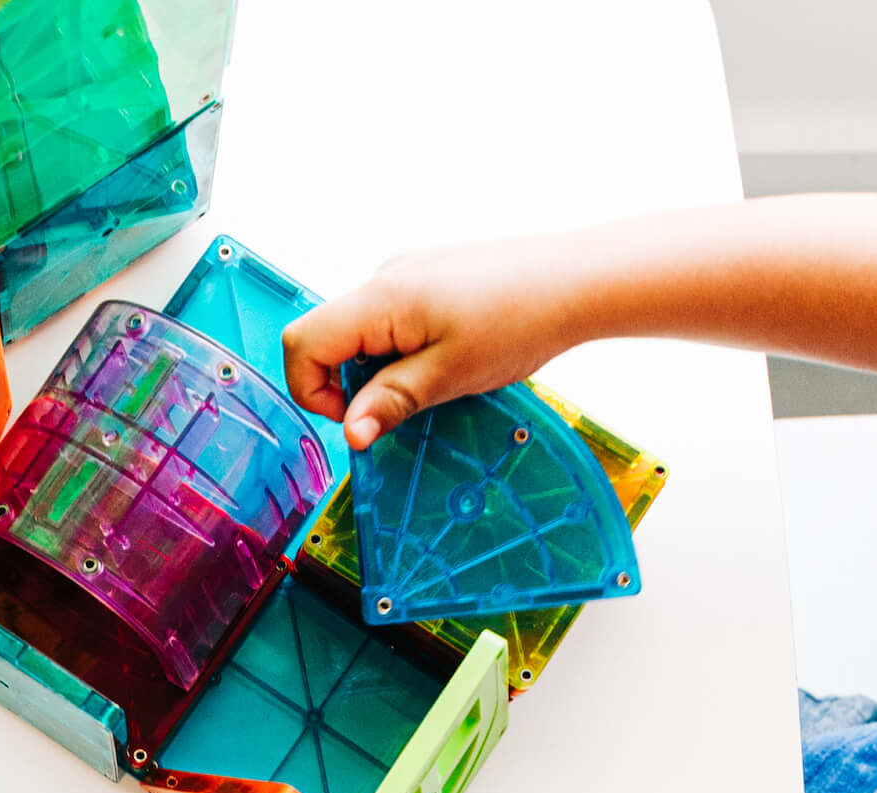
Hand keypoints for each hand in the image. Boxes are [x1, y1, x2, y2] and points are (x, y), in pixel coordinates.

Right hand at [283, 236, 585, 448]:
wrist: (575, 282)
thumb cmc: (521, 319)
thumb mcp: (449, 376)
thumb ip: (391, 402)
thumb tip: (350, 432)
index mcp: (380, 298)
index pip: (301, 342)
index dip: (312, 391)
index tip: (355, 419)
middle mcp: (384, 279)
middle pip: (327, 338)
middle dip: (351, 383)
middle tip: (405, 405)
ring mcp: (405, 276)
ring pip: (360, 334)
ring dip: (381, 370)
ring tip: (436, 380)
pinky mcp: (426, 281)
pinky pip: (389, 323)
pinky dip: (401, 352)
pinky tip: (448, 359)